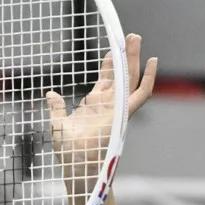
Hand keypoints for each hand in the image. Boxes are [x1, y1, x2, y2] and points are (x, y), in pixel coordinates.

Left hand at [45, 33, 157, 187]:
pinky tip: (153, 62)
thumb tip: (51, 94)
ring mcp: (117, 109)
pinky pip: (141, 94)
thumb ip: (57, 109)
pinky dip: (149, 78)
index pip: (106, 81)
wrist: (76, 167)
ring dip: (135, 58)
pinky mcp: (124, 114)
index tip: (110, 50)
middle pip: (121, 75)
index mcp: (94, 107)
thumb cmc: (68, 154)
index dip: (109, 65)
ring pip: (130, 79)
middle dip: (125, 55)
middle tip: (130, 36)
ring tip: (136, 38)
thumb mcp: (58, 125)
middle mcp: (108, 106)